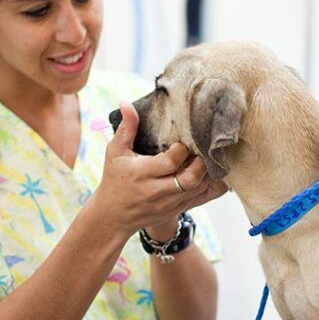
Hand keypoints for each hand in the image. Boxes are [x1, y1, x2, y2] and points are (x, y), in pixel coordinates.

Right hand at [91, 102, 227, 236]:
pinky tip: (206, 172)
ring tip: (204, 158)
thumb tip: (126, 103)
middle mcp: (156, 191)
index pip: (171, 161)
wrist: (112, 216)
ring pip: (198, 189)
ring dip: (205, 173)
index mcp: (142, 173)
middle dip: (201, 163)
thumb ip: (126, 128)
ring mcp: (167, 204)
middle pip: (190, 178)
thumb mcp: (115, 152)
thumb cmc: (114, 179)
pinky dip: (206, 184)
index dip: (182, 149)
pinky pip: (199, 198)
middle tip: (202, 149)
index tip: (183, 141)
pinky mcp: (174, 211)